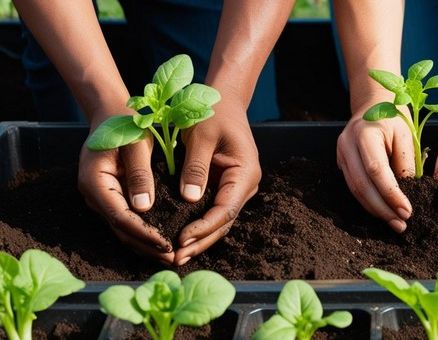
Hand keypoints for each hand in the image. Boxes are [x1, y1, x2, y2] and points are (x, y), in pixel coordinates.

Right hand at [78, 115, 174, 263]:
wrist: (112, 113)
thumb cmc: (126, 124)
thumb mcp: (136, 145)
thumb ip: (140, 174)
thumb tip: (144, 207)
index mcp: (95, 182)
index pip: (120, 217)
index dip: (143, 233)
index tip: (166, 244)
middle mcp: (94, 195)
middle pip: (120, 229)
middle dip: (147, 246)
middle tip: (174, 259)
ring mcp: (100, 198)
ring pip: (122, 229)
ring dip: (145, 245)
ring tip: (171, 256)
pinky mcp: (111, 198)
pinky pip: (126, 222)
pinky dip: (143, 234)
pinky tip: (161, 242)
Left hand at [173, 100, 260, 264]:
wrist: (223, 101)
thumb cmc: (212, 112)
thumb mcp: (201, 135)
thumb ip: (195, 167)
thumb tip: (189, 200)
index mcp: (245, 172)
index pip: (225, 209)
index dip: (204, 227)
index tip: (181, 240)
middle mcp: (244, 185)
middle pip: (224, 222)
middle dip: (201, 242)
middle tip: (176, 259)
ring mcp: (236, 188)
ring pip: (219, 221)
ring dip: (199, 239)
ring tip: (177, 256)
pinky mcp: (224, 187)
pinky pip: (213, 212)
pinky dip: (198, 227)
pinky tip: (182, 240)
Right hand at [337, 112, 414, 232]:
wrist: (372, 103)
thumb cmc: (394, 117)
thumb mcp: (406, 135)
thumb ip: (406, 163)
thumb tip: (409, 194)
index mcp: (364, 134)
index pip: (376, 171)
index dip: (391, 194)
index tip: (407, 211)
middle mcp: (347, 145)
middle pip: (362, 185)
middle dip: (382, 209)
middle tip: (401, 224)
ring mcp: (340, 154)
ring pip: (355, 190)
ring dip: (375, 210)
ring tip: (395, 223)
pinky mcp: (341, 163)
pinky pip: (354, 187)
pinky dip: (369, 202)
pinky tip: (383, 211)